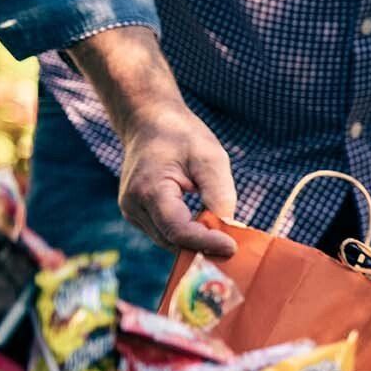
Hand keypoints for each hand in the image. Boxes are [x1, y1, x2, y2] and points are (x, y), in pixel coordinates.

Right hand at [117, 99, 238, 257]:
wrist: (149, 122)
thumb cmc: (180, 136)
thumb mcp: (209, 157)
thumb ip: (219, 192)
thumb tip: (228, 226)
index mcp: (149, 190)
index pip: (178, 230)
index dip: (206, 243)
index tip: (233, 247)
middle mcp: (134, 206)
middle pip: (174, 241)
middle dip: (205, 246)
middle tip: (237, 246)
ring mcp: (133, 212)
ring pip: (171, 241)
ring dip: (197, 242)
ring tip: (225, 235)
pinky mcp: (138, 215)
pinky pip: (167, 234)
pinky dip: (188, 235)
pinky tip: (208, 227)